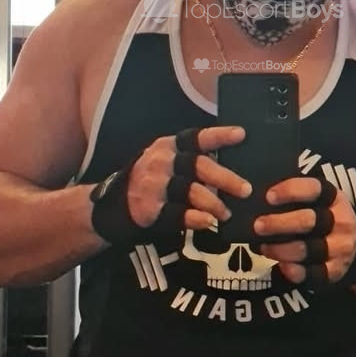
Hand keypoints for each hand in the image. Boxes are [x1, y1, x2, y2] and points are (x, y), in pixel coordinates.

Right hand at [90, 126, 252, 244]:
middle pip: (199, 166)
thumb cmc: (146, 181)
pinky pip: (178, 214)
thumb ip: (191, 161)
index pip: (196, 137)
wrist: (109, 207)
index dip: (219, 135)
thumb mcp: (164, 161)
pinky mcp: (150, 209)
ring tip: (227, 214)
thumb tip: (230, 165)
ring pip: (192, 191)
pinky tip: (207, 222)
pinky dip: (195, 218)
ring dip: (214, 203)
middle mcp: (162, 162)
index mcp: (168, 146)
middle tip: (246, 190)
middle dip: (226, 178)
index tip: (242, 134)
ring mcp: (154, 185)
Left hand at [253, 177, 355, 286]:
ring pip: (307, 249)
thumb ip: (296, 197)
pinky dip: (295, 271)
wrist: (355, 245)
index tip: (268, 196)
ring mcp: (340, 247)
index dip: (290, 191)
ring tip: (263, 247)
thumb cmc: (324, 216)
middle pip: (308, 221)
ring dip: (280, 249)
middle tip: (257, 226)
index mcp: (334, 197)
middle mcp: (341, 221)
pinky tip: (281, 266)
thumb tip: (259, 197)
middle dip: (279, 223)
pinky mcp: (336, 270)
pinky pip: (314, 274)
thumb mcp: (319, 200)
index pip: (313, 189)